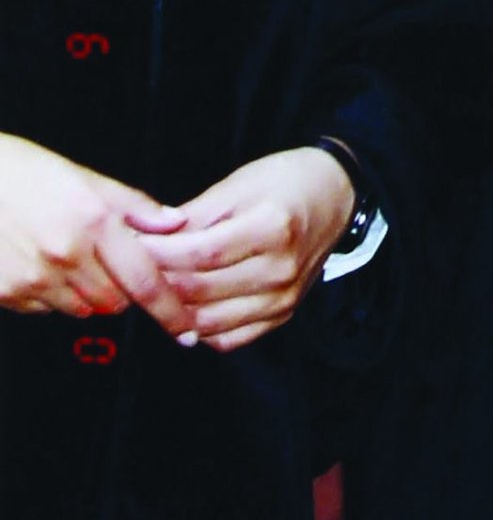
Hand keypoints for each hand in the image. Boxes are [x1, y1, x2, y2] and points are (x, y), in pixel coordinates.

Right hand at [0, 132, 191, 330]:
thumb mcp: (86, 178)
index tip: (186, 331)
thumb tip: (175, 222)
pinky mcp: (7, 293)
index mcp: (93, 221)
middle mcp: (66, 254)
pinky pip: (44, 310)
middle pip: (114, 303)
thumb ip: (134, 206)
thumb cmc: (26, 173)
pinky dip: (51, 296)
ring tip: (68, 255)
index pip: (144, 280)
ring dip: (86, 294)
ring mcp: (34, 278)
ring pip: (81, 310)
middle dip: (120, 290)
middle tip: (107, 262)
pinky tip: (40, 263)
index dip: (169, 311)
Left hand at [138, 147, 354, 355]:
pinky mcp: (282, 316)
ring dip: (171, 310)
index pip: (200, 254)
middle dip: (156, 282)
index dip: (158, 255)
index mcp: (273, 228)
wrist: (337, 195)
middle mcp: (282, 270)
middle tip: (128, 269)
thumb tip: (147, 237)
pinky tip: (185, 307)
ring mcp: (284, 299)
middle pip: (200, 291)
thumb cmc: (286, 181)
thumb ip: (194, 215)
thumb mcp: (240, 183)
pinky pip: (228, 339)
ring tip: (150, 288)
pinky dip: (199, 328)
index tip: (129, 246)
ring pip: (208, 322)